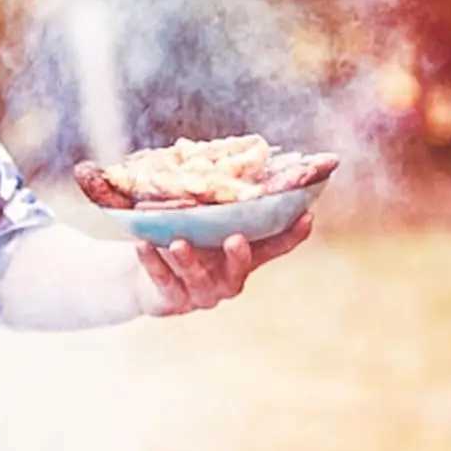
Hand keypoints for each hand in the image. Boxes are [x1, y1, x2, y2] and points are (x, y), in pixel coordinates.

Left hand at [133, 213, 312, 316]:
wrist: (146, 278)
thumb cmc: (183, 237)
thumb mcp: (202, 220)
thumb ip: (215, 200)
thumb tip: (214, 150)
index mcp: (242, 255)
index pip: (275, 246)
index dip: (293, 235)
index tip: (307, 215)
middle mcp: (228, 277)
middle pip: (240, 270)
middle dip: (238, 256)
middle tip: (235, 239)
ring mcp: (201, 292)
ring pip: (197, 277)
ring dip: (187, 259)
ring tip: (177, 242)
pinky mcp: (172, 299)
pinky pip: (163, 281)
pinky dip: (153, 263)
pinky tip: (143, 245)